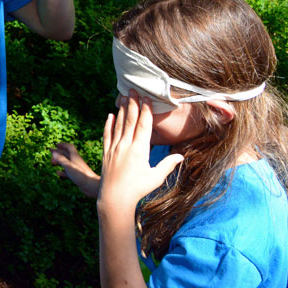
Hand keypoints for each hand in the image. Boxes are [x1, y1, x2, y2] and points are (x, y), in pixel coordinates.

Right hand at [50, 142, 100, 197]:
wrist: (91, 186)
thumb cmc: (80, 175)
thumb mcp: (68, 166)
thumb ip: (60, 159)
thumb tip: (53, 152)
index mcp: (75, 157)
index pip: (69, 147)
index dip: (62, 145)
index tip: (56, 145)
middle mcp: (76, 162)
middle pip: (66, 155)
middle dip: (58, 153)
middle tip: (51, 152)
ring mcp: (76, 169)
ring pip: (66, 163)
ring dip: (59, 162)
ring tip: (52, 163)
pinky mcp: (76, 176)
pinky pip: (68, 172)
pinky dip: (62, 171)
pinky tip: (58, 173)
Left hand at [98, 91, 183, 213]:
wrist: (114, 198)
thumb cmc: (138, 189)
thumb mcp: (156, 177)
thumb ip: (168, 165)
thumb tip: (182, 156)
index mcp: (139, 150)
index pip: (143, 125)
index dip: (145, 110)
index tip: (146, 98)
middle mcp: (125, 146)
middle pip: (130, 120)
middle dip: (132, 104)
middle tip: (132, 89)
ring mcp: (114, 148)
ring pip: (118, 125)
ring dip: (121, 110)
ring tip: (123, 97)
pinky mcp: (106, 153)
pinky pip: (107, 135)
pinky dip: (109, 124)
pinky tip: (110, 115)